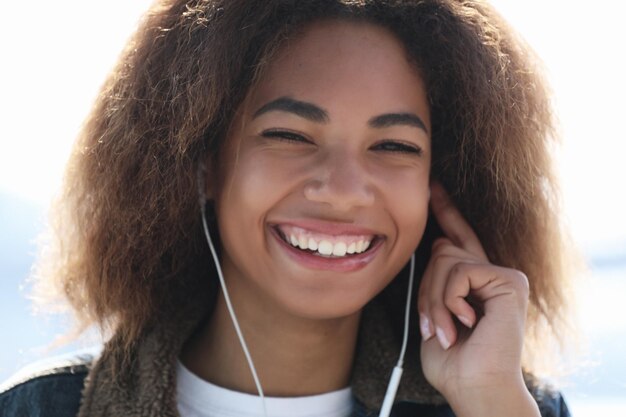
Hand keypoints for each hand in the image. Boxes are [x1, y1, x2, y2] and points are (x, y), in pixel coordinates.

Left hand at [418, 182, 539, 416]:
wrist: (474, 386)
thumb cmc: (453, 362)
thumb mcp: (434, 313)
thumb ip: (438, 279)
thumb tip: (439, 243)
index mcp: (473, 282)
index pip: (458, 238)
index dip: (446, 211)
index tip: (433, 187)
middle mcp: (491, 274)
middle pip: (440, 251)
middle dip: (426, 290)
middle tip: (432, 325)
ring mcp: (503, 276)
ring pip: (445, 259)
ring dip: (435, 300)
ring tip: (447, 329)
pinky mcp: (509, 280)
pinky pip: (460, 270)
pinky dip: (450, 299)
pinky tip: (465, 322)